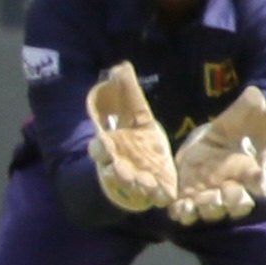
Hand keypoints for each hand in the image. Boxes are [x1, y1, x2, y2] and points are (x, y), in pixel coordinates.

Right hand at [83, 65, 175, 213]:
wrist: (144, 156)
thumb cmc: (132, 131)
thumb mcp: (132, 109)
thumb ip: (127, 91)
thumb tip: (122, 67)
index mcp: (109, 145)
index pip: (98, 147)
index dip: (98, 147)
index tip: (100, 143)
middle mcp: (119, 164)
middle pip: (114, 169)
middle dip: (117, 171)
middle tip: (122, 172)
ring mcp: (136, 177)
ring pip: (134, 184)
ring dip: (139, 186)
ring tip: (147, 186)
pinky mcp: (154, 187)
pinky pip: (155, 194)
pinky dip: (160, 196)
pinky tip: (167, 198)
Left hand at [169, 87, 265, 224]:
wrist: (222, 135)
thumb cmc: (242, 124)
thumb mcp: (247, 113)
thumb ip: (250, 108)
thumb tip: (255, 94)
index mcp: (254, 171)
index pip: (262, 183)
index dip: (260, 183)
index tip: (258, 177)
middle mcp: (236, 188)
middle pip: (237, 203)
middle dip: (230, 201)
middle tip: (221, 194)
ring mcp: (213, 194)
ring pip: (213, 210)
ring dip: (206, 209)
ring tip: (196, 203)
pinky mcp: (191, 194)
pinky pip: (188, 210)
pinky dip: (183, 212)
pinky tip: (177, 208)